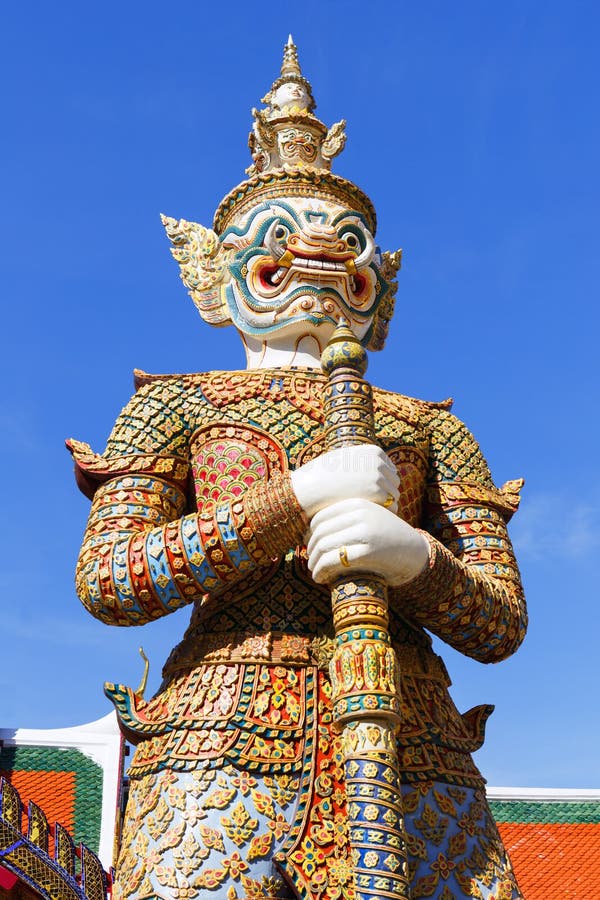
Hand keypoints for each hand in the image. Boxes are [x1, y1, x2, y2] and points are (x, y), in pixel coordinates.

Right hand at [291, 445, 399, 518]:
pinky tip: (370, 519)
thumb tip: (374, 475)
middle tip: (371, 507)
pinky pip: (391, 507)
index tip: (370, 496)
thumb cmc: (323, 476)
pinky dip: (383, 514)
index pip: (389, 470)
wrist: (311, 487)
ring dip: (384, 505)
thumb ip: (361, 464)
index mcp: (374, 452)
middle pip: (394, 482)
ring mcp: (380, 477)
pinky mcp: (378, 493)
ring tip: (369, 514)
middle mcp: (379, 462)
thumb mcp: (344, 460)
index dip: (381, 484)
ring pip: (393, 496)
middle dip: (385, 494)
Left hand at [306, 498, 429, 585]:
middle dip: (311, 550)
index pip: (320, 517)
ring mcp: (366, 532)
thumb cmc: (386, 538)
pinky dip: (321, 571)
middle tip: (310, 563)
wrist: (416, 553)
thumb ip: (346, 519)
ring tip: (314, 572)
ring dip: (314, 563)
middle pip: (320, 532)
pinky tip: (321, 578)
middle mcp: (361, 514)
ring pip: (325, 546)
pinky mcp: (369, 552)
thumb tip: (308, 531)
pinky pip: (334, 561)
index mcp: (358, 503)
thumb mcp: (368, 519)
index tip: (310, 547)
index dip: (309, 534)